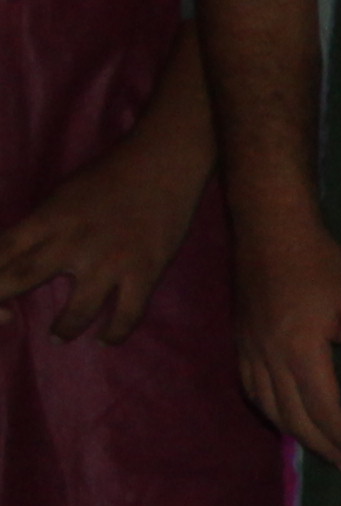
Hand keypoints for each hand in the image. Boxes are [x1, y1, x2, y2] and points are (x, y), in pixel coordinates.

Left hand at [0, 132, 213, 346]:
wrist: (161, 166)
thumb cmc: (109, 177)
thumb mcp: (62, 196)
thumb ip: (43, 227)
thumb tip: (24, 253)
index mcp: (48, 219)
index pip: (2, 250)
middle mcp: (71, 241)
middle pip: (23, 276)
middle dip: (3, 298)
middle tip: (4, 319)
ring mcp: (109, 261)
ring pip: (78, 309)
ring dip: (65, 328)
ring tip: (57, 337)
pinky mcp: (143, 272)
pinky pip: (127, 314)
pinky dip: (115, 332)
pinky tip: (106, 340)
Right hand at [229, 209, 340, 469]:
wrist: (268, 227)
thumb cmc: (319, 262)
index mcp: (300, 350)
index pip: (322, 409)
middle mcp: (269, 356)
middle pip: (295, 417)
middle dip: (324, 446)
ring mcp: (249, 349)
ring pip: (270, 407)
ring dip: (297, 434)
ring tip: (324, 451)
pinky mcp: (240, 341)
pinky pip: (251, 389)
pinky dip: (271, 412)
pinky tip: (286, 418)